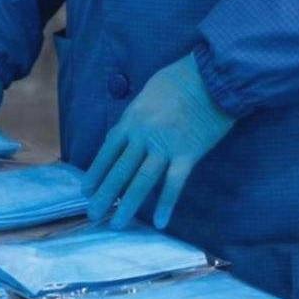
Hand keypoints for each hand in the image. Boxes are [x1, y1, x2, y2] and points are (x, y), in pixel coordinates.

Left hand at [83, 54, 234, 229]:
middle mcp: (143, 136)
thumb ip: (136, 115)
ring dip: (127, 204)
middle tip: (92, 214)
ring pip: (141, 181)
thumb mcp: (147, 93)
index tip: (85, 189)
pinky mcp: (188, 154)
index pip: (107, 151)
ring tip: (116, 224)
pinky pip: (175, 183)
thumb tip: (128, 131)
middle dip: (104, 194)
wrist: (212, 74)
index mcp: (131, 120)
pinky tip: (159, 222)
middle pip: (119, 170)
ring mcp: (165, 147)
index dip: (95, 172)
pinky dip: (166, 204)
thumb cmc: (180, 78)